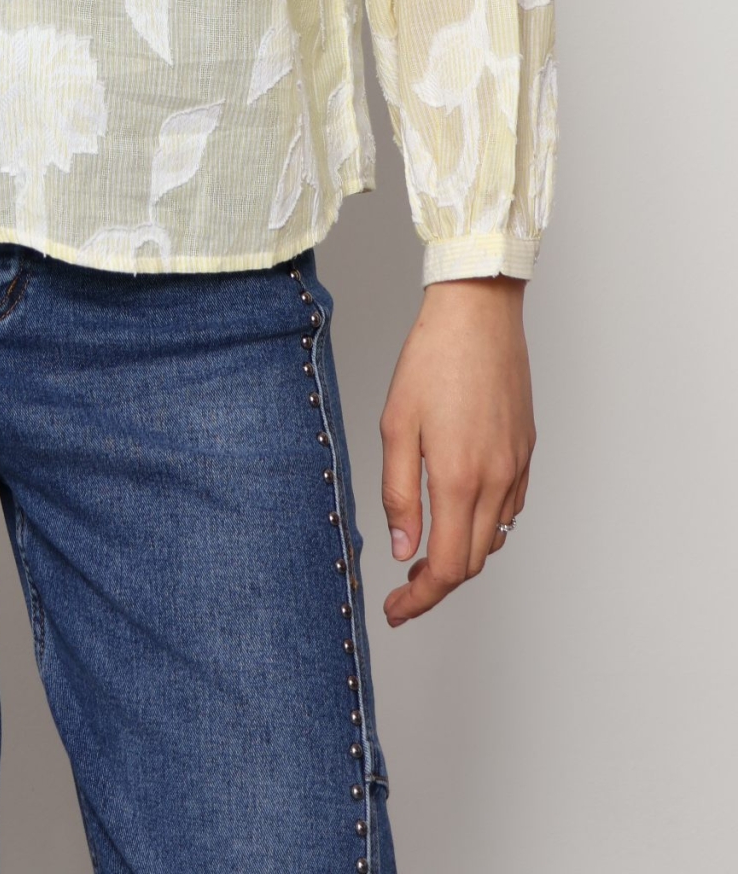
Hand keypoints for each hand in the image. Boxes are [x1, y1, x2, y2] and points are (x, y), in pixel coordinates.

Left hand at [378, 274, 534, 627]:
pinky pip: (510, 509)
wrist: (478, 313)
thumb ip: (398, 494)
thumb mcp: (396, 425)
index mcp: (459, 478)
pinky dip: (485, 526)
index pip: (446, 568)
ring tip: (425, 551)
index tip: (396, 611)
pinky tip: (460, 512)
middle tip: (403, 589)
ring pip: (494, 538)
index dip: (420, 600)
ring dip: (462, 555)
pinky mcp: (527, 451)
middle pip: (472, 561)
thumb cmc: (432, 359)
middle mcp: (496, 481)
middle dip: (438, 585)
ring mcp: (517, 467)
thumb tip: (403, 550)